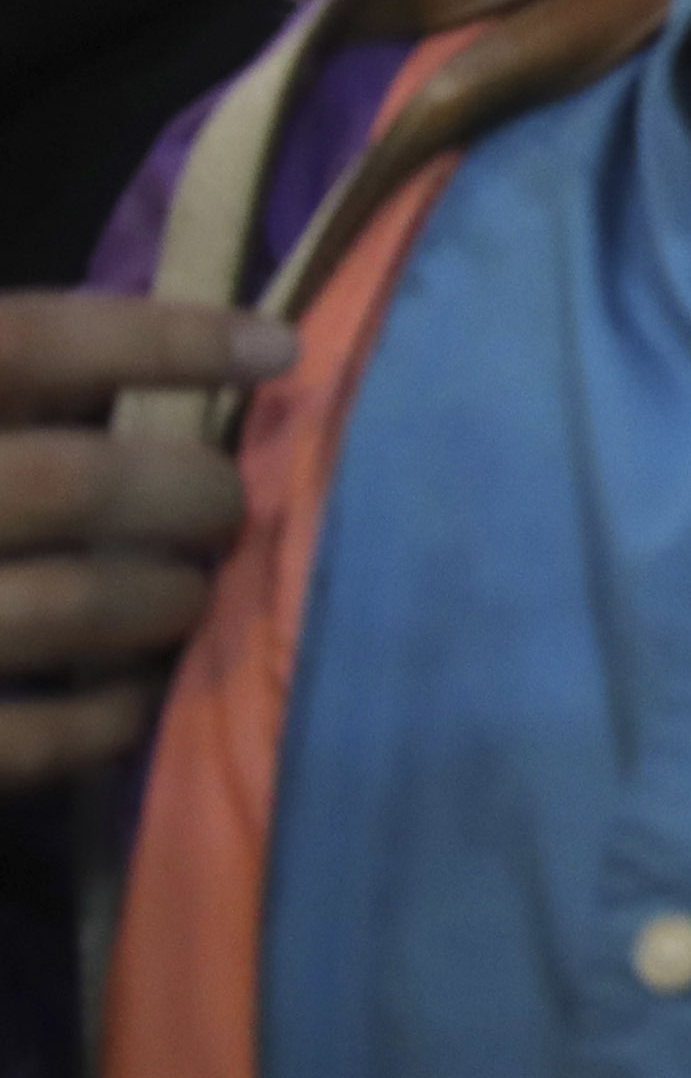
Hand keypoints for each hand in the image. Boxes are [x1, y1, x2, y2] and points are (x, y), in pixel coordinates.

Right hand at [0, 296, 281, 788]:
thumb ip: (9, 381)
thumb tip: (170, 367)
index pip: (24, 342)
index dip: (161, 339)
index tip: (277, 350)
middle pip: (65, 484)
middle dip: (181, 494)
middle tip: (225, 505)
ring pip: (63, 609)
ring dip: (159, 601)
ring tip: (188, 593)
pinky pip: (25, 737)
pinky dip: (104, 718)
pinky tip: (134, 698)